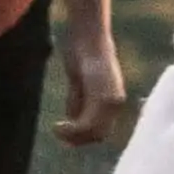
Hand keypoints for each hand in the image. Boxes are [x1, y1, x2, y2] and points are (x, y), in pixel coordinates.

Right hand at [54, 28, 134, 152]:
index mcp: (113, 99)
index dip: (84, 136)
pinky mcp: (102, 97)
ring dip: (74, 136)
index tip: (66, 136)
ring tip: (56, 129)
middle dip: (78, 139)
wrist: (88, 34)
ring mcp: (111, 101)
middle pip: (99, 134)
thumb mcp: (79, 80)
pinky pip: (87, 124)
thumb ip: (80, 100)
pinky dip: (72, 130)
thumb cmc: (81, 52)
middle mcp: (116, 103)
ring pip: (94, 132)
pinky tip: (58, 126)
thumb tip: (73, 118)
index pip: (102, 129)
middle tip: (58, 133)